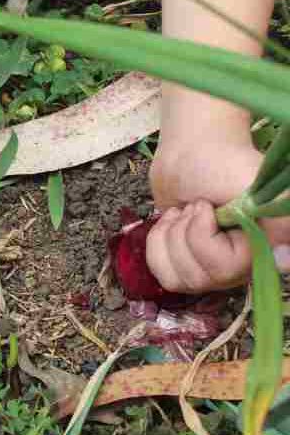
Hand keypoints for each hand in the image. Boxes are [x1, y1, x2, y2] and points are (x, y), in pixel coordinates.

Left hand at [146, 138, 289, 293]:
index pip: (227, 268)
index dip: (204, 240)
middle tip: (197, 204)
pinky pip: (162, 274)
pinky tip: (173, 222)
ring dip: (172, 235)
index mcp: (264, 250)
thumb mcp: (255, 184)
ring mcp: (213, 273)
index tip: (206, 208)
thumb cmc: (224, 164)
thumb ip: (278, 217)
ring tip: (187, 212)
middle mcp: (241, 269)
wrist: (192, 155)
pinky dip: (158, 242)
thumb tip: (283, 261)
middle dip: (187, 230)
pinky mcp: (186, 269)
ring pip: (178, 279)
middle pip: (200, 277)